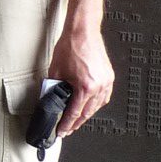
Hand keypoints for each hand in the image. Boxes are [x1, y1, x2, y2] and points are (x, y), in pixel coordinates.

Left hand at [47, 21, 113, 135]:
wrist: (83, 30)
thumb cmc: (70, 45)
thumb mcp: (56, 70)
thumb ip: (54, 87)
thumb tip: (51, 98)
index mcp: (86, 86)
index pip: (75, 112)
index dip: (67, 124)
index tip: (62, 131)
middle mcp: (99, 86)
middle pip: (87, 112)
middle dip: (76, 123)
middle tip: (68, 128)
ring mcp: (106, 81)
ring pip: (97, 106)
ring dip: (86, 114)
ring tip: (76, 119)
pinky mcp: (109, 76)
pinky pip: (104, 96)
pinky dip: (96, 103)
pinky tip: (89, 105)